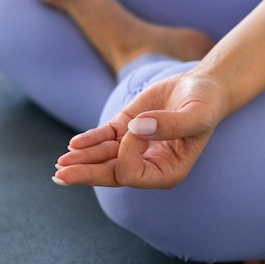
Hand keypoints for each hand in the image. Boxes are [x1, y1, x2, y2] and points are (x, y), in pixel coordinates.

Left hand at [53, 73, 226, 188]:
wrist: (202, 88)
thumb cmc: (205, 105)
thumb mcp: (196, 115)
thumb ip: (171, 124)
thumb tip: (138, 128)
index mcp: (167, 171)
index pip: (132, 172)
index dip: (128, 150)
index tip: (139, 123)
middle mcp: (148, 165)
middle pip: (111, 174)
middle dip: (86, 174)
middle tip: (61, 175)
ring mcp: (134, 148)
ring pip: (103, 159)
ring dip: (81, 160)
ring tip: (59, 164)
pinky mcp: (125, 129)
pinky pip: (103, 139)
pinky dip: (88, 141)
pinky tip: (73, 144)